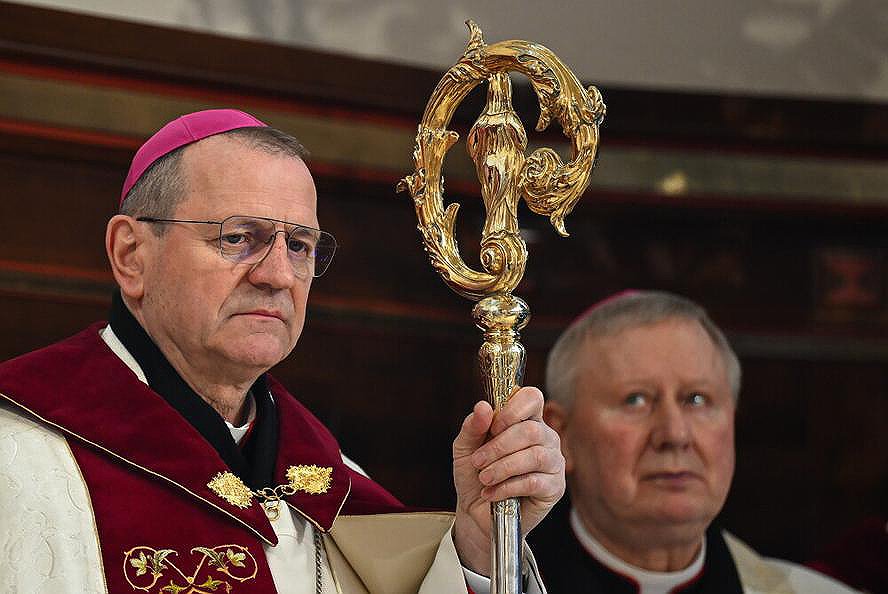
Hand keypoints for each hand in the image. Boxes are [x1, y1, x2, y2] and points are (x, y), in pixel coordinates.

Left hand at [451, 386, 565, 575]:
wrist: (476, 511)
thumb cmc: (474, 473)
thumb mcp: (465, 448)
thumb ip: (473, 426)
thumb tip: (483, 407)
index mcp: (526, 420)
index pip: (532, 398)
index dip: (514, 408)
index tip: (493, 426)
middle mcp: (545, 437)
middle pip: (531, 430)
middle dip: (499, 446)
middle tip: (477, 461)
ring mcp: (553, 462)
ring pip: (534, 456)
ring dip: (502, 467)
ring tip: (484, 478)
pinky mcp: (554, 488)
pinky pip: (534, 482)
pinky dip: (507, 487)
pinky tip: (492, 493)